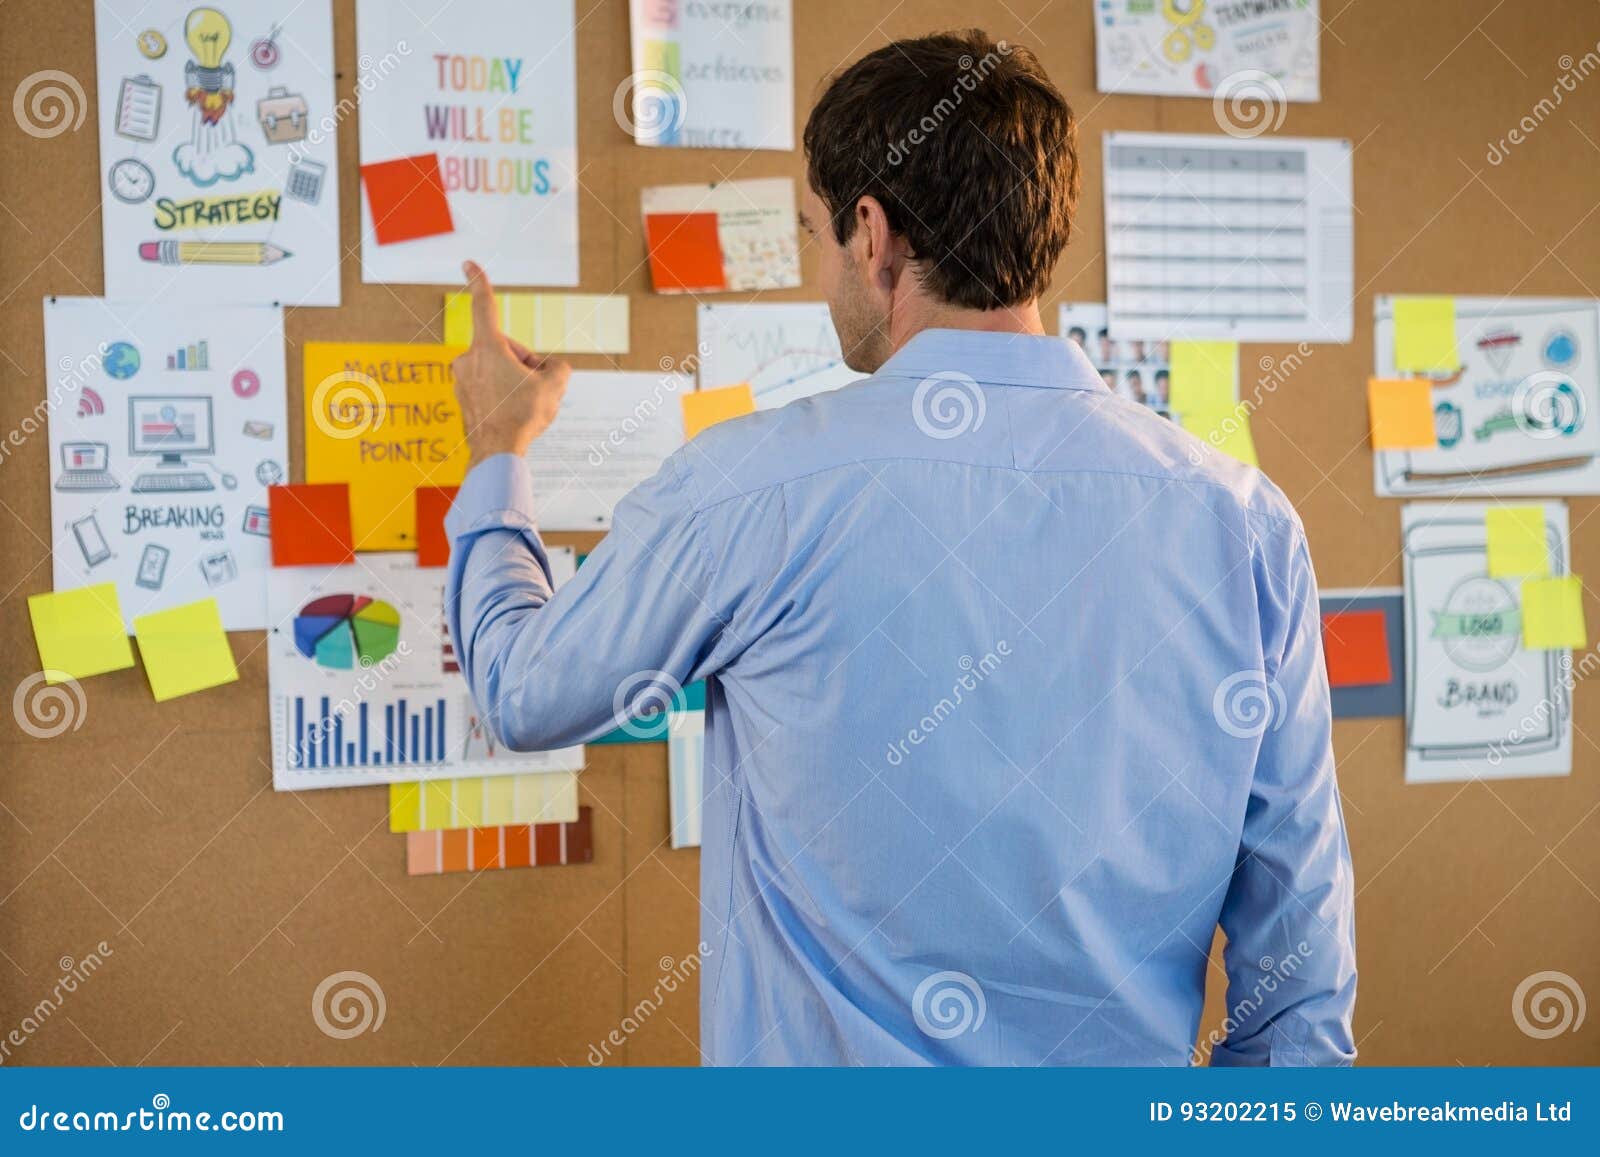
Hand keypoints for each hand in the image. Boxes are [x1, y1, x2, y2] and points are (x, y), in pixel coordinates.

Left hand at [451, 261, 569, 464]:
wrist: (496, 453)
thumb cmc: (522, 417)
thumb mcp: (554, 387)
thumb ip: (559, 368)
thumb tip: (554, 368)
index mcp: (488, 348)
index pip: (484, 306)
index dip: (479, 281)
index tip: (467, 263)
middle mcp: (469, 359)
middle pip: (506, 348)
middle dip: (524, 362)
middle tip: (537, 387)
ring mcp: (462, 379)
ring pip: (498, 369)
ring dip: (515, 379)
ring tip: (525, 404)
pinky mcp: (462, 397)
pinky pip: (489, 385)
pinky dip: (503, 393)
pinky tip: (514, 414)